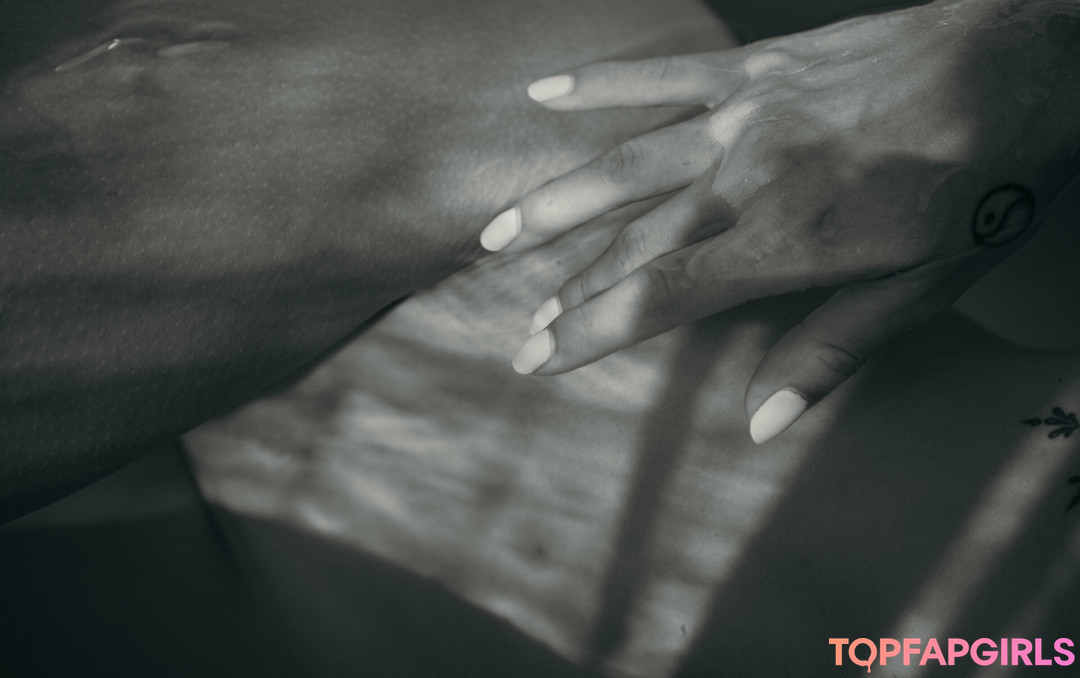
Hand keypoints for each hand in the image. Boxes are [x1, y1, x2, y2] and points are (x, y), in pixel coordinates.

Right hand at [480, 0, 1078, 442]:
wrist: (1025, 63)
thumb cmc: (984, 184)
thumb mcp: (924, 289)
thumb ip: (832, 353)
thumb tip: (758, 423)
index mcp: (787, 239)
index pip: (660, 296)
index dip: (590, 330)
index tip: (537, 357)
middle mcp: (747, 178)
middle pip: (632, 242)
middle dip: (569, 291)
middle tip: (518, 328)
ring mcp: (744, 116)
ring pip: (626, 166)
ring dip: (555, 205)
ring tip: (495, 236)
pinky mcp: (754, 70)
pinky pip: (662, 77)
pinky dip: (600, 86)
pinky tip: (544, 95)